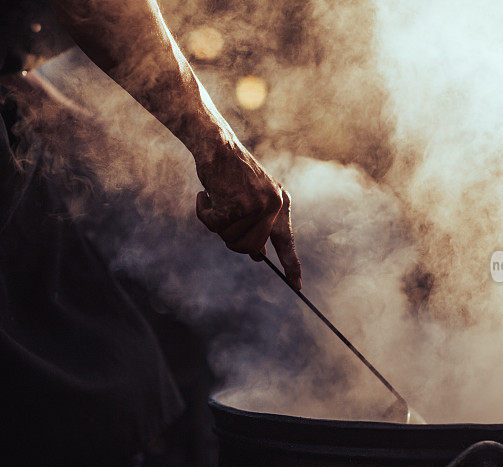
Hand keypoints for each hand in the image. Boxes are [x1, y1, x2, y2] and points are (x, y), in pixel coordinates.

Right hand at [195, 142, 301, 289]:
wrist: (216, 145)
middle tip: (220, 219)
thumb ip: (257, 226)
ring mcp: (256, 206)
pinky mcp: (236, 205)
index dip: (292, 265)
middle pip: (250, 248)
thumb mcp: (251, 199)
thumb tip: (259, 256)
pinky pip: (214, 227)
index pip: (287, 241)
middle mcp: (273, 205)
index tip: (298, 286)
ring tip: (214, 199)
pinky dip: (204, 213)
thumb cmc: (230, 172)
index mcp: (280, 203)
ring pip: (230, 239)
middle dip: (231, 240)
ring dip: (216, 224)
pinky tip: (205, 195)